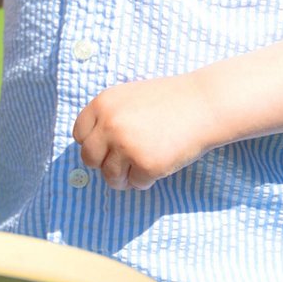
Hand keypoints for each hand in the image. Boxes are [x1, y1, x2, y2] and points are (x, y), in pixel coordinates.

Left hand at [72, 75, 218, 190]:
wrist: (203, 104)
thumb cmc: (168, 101)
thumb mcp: (129, 98)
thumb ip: (108, 117)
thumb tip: (91, 148)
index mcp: (103, 103)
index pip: (79, 135)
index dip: (94, 143)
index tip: (108, 146)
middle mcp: (109, 124)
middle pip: (89, 158)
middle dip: (105, 163)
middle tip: (124, 161)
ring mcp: (126, 145)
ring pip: (110, 177)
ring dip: (125, 176)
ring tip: (142, 164)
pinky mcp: (145, 164)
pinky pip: (136, 184)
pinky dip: (146, 179)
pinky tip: (160, 163)